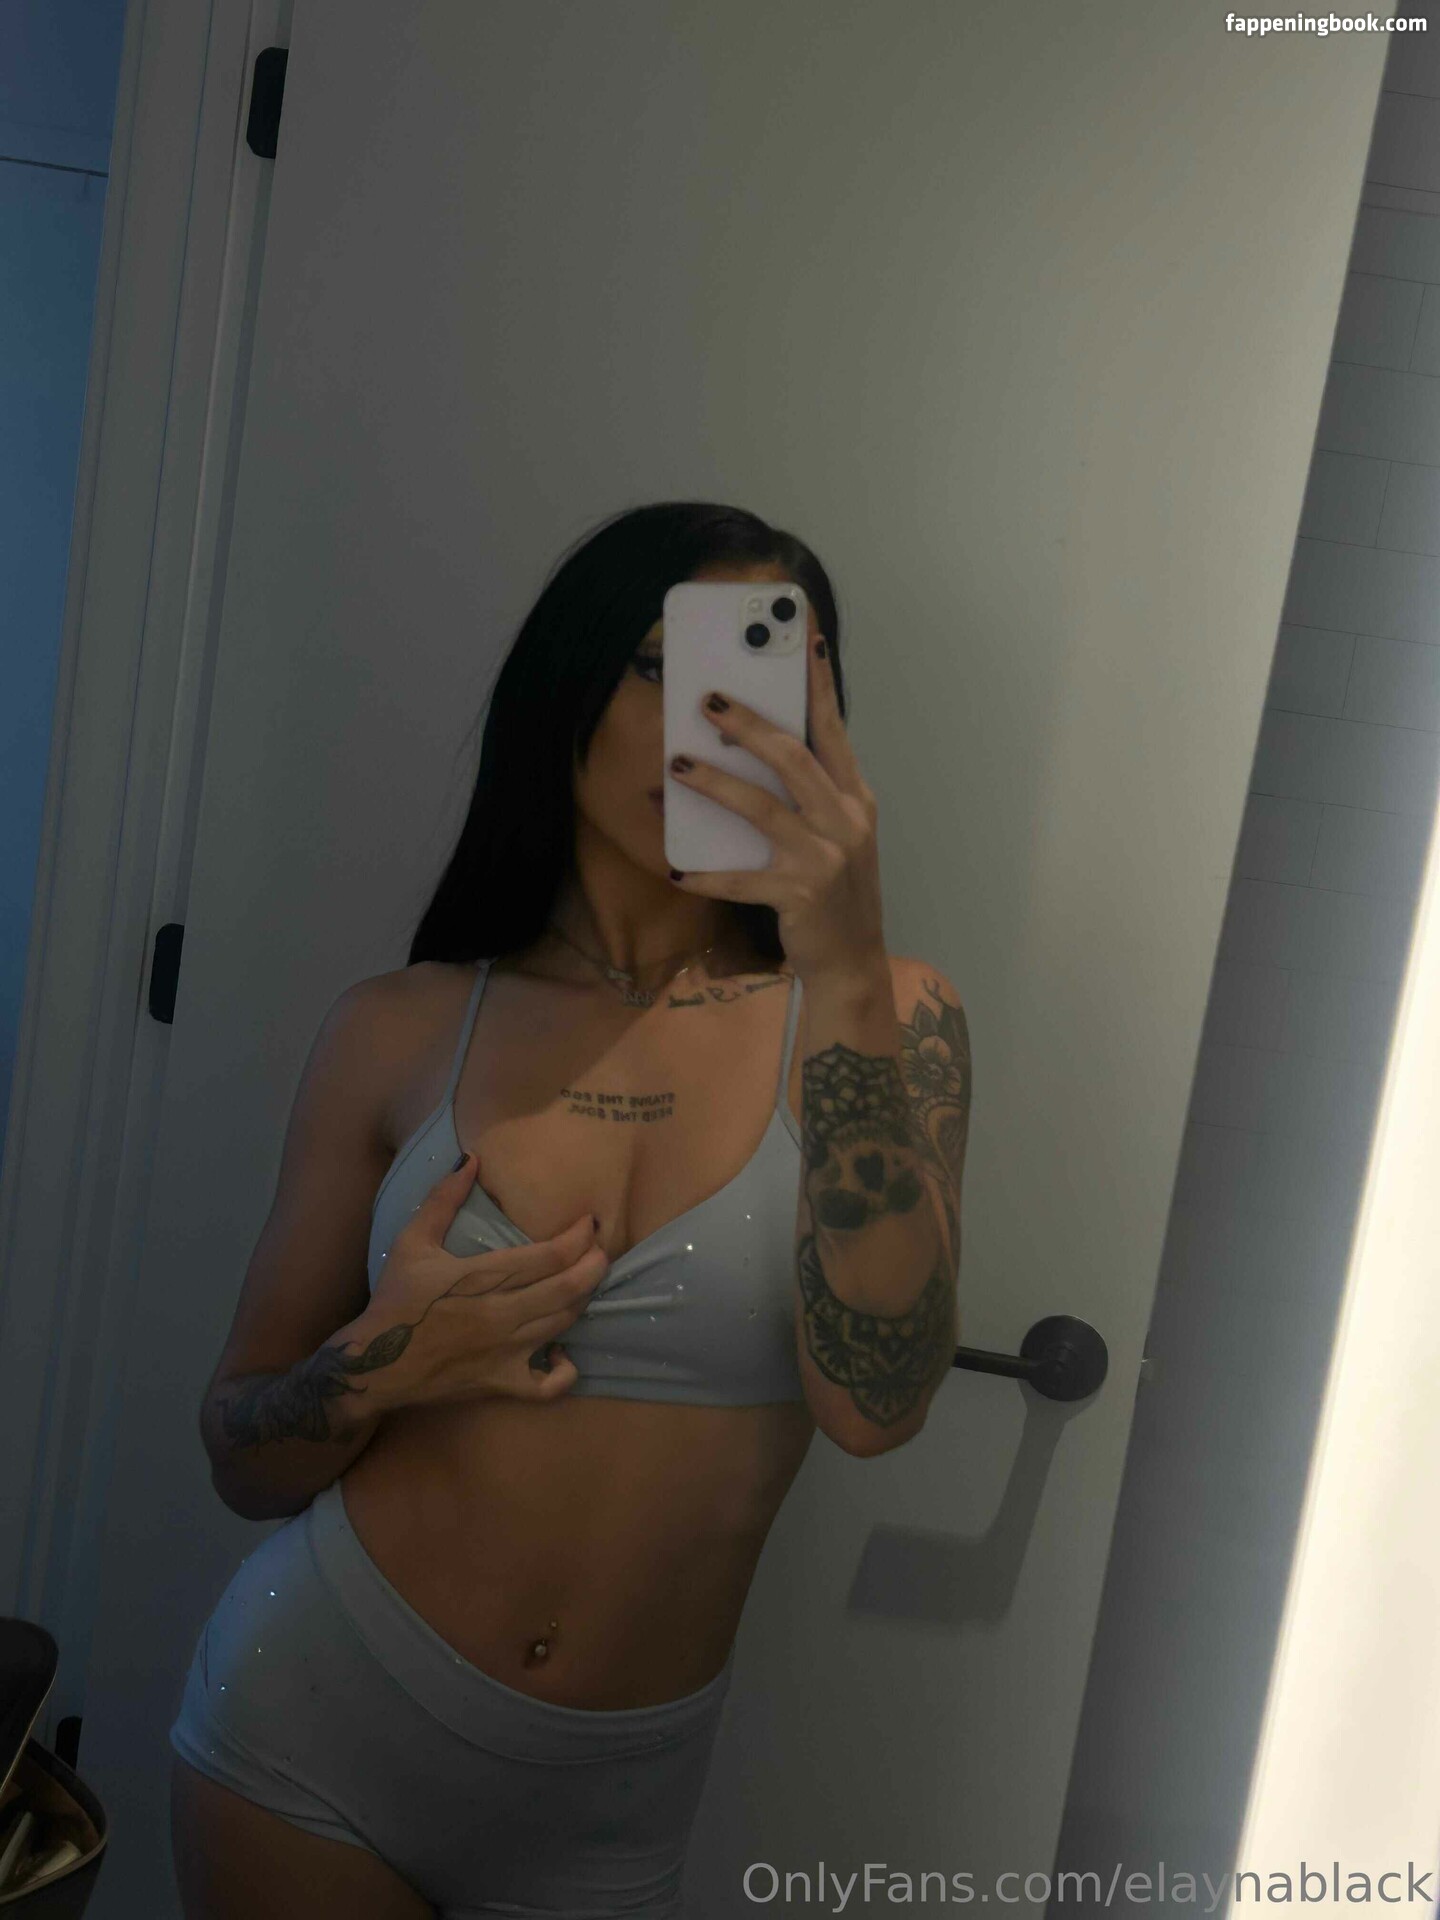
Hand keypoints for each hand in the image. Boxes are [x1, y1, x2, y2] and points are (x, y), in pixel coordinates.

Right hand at [353, 1153, 609, 1408]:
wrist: (374, 1364)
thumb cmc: (396, 1300)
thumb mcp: (412, 1241)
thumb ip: (443, 1199)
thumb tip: (470, 1159)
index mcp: (481, 1278)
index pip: (548, 1256)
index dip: (579, 1237)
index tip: (591, 1222)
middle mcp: (500, 1315)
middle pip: (567, 1288)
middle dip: (594, 1265)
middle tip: (601, 1249)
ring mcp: (504, 1353)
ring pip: (563, 1324)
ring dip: (584, 1300)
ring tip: (588, 1282)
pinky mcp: (501, 1383)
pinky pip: (548, 1386)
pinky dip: (565, 1370)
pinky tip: (563, 1352)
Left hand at [666, 635, 886, 983]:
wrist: (852, 963)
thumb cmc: (836, 892)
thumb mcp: (838, 835)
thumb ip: (812, 794)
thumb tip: (759, 746)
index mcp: (855, 799)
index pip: (834, 730)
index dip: (818, 683)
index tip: (803, 639)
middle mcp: (846, 822)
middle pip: (794, 758)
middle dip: (749, 725)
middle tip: (709, 700)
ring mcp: (825, 860)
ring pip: (764, 809)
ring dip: (716, 784)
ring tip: (678, 764)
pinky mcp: (800, 896)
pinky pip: (743, 880)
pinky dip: (708, 876)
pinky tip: (678, 870)